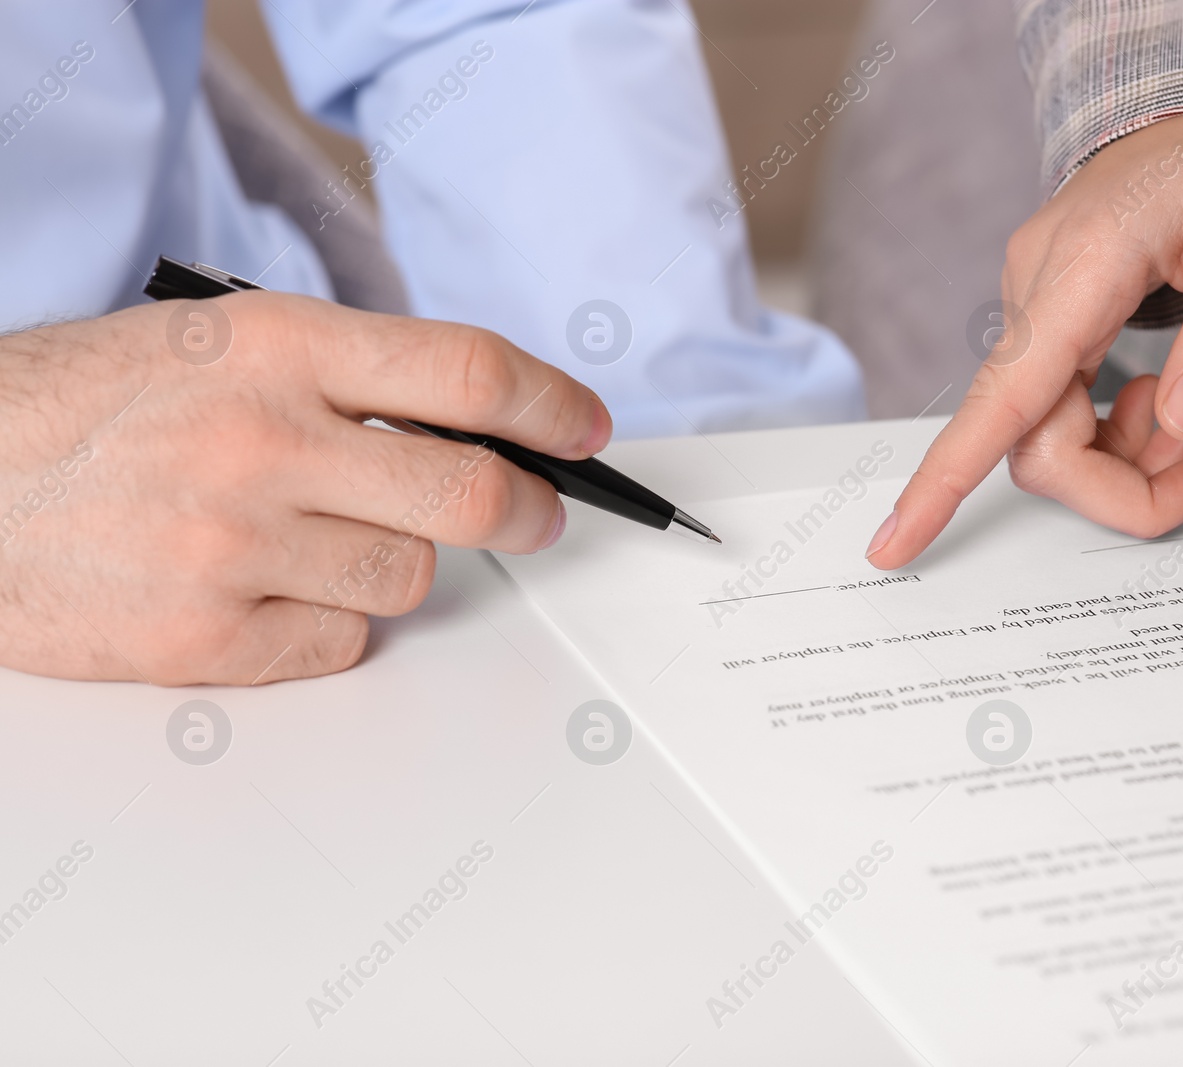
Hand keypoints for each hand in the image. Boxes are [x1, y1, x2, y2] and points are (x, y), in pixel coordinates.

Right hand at [0, 293, 610, 684]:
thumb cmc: (87, 409)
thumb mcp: (215, 343)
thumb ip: (344, 373)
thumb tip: (477, 420)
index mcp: (274, 347)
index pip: (465, 371)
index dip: (550, 403)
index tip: (586, 427)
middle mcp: (263, 441)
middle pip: (471, 491)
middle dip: (528, 508)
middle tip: (537, 514)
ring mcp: (234, 544)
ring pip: (411, 578)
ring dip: (396, 563)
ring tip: (324, 540)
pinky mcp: (206, 636)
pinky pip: (344, 642)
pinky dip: (329, 623)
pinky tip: (269, 590)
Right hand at [866, 111, 1182, 567]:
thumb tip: (1182, 426)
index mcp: (1082, 265)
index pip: (1001, 396)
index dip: (943, 482)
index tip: (894, 545)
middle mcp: (1036, 285)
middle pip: (1033, 440)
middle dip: (1118, 485)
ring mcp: (1033, 299)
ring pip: (1044, 430)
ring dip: (1121, 454)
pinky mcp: (1045, 311)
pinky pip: (1055, 402)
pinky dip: (1110, 425)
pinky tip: (1154, 391)